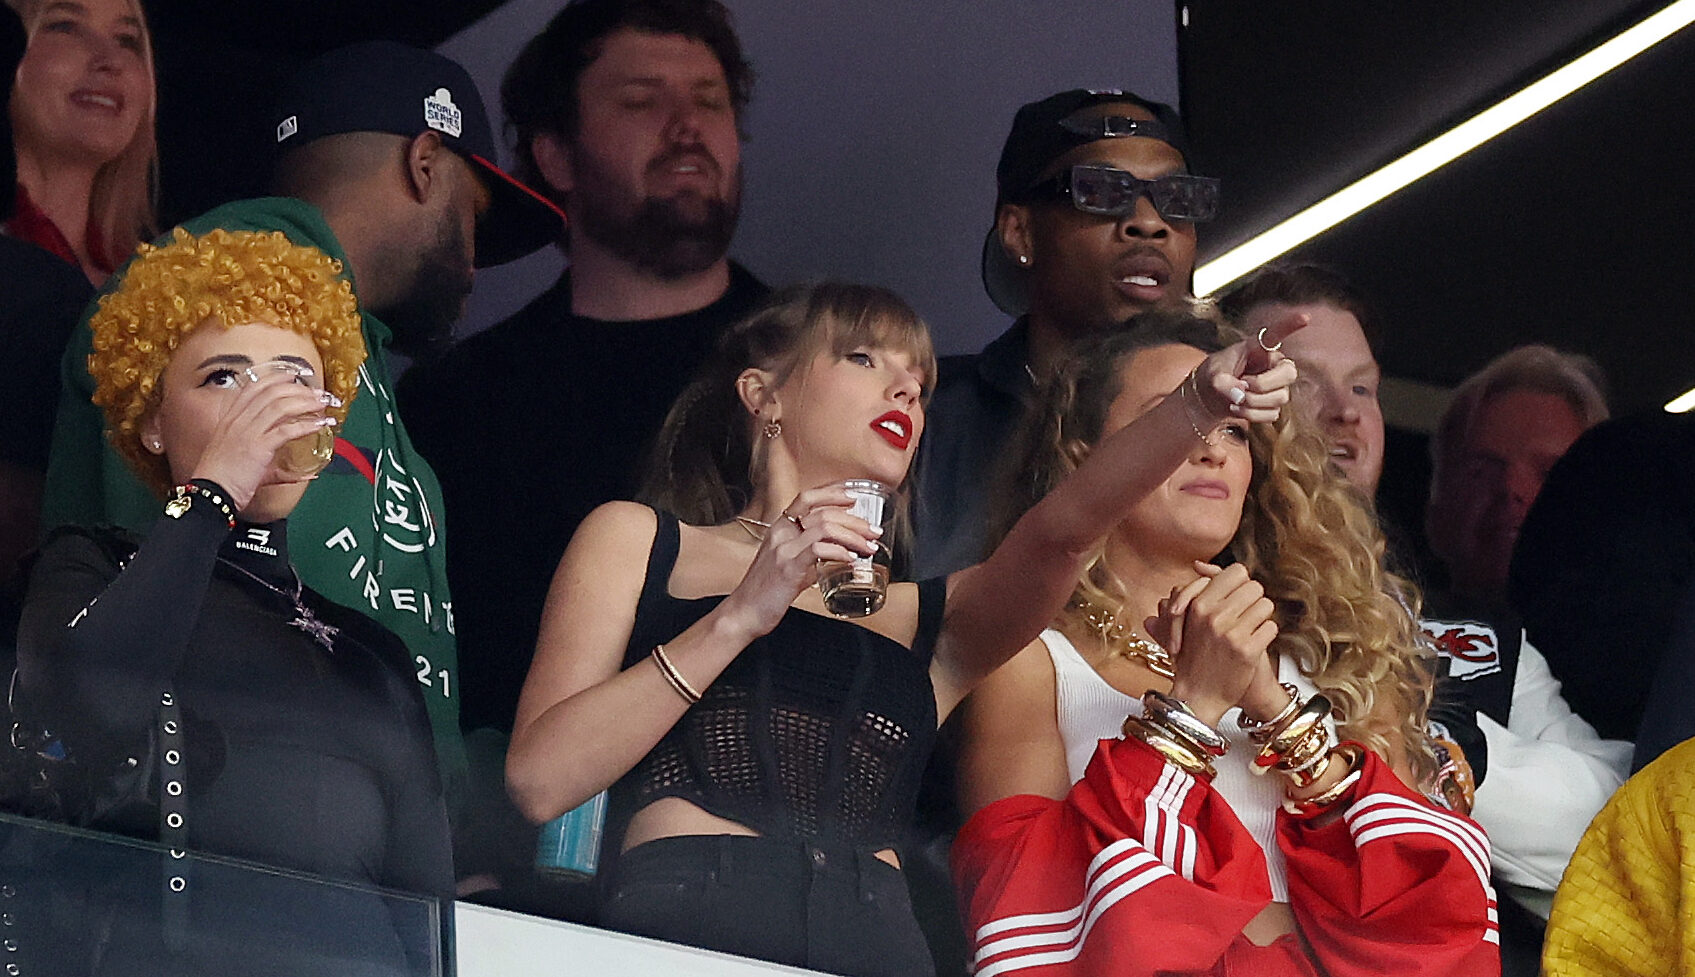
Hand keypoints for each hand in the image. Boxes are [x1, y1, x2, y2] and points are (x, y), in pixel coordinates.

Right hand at [188, 370, 338, 510]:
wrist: (210, 494)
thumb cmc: (225, 481)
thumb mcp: (248, 465)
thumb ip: (278, 467)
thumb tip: (306, 474)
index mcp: (230, 419)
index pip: (253, 387)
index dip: (275, 378)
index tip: (294, 376)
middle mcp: (237, 421)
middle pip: (271, 393)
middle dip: (298, 389)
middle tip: (318, 393)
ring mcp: (247, 432)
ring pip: (280, 406)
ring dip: (306, 403)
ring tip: (322, 405)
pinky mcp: (257, 447)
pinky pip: (286, 430)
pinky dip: (306, 425)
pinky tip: (319, 425)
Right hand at [718, 484, 881, 637]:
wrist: (743, 612)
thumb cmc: (765, 591)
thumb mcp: (788, 564)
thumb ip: (809, 555)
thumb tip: (837, 555)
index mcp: (779, 528)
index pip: (807, 497)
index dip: (833, 493)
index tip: (853, 498)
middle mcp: (781, 533)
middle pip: (823, 512)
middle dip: (855, 520)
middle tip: (873, 531)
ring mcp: (784, 549)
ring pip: (825, 527)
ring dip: (854, 535)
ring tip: (869, 547)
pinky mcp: (788, 568)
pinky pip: (819, 549)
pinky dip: (841, 551)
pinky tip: (852, 559)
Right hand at [1147, 562, 1278, 726]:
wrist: (1198, 697)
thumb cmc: (1192, 657)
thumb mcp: (1186, 619)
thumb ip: (1197, 589)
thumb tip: (1200, 564)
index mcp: (1198, 604)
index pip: (1236, 572)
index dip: (1241, 584)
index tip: (1237, 598)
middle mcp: (1213, 615)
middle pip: (1255, 587)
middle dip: (1253, 601)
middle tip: (1245, 617)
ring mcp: (1230, 632)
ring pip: (1266, 605)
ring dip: (1261, 619)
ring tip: (1249, 631)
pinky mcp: (1247, 651)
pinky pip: (1271, 627)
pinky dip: (1266, 636)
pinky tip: (1253, 645)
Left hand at [1192, 310, 1306, 423]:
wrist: (1208, 399)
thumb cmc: (1212, 377)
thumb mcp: (1212, 375)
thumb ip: (1223, 383)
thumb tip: (1240, 395)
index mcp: (1258, 349)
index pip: (1276, 334)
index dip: (1291, 325)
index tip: (1305, 316)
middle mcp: (1273, 366)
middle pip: (1289, 373)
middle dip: (1264, 384)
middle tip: (1242, 386)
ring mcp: (1276, 387)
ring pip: (1281, 397)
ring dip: (1253, 402)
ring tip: (1234, 399)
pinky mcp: (1272, 405)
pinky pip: (1272, 414)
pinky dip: (1251, 415)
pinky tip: (1237, 409)